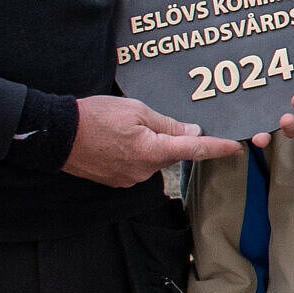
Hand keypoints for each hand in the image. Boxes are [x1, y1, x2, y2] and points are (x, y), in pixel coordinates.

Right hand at [67, 95, 241, 186]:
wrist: (57, 136)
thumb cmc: (94, 116)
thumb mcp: (136, 110)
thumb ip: (167, 124)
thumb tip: (193, 133)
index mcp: (152, 151)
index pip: (195, 150)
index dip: (218, 148)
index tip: (236, 147)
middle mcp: (144, 171)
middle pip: (172, 155)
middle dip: (170, 139)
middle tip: (147, 121)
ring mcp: (130, 179)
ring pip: (155, 160)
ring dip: (151, 145)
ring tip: (124, 129)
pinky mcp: (117, 181)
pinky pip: (139, 166)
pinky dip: (136, 153)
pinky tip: (119, 140)